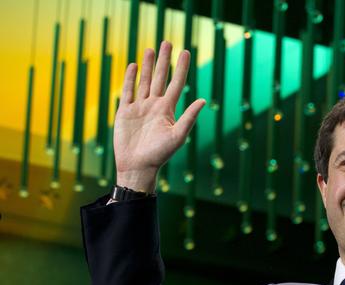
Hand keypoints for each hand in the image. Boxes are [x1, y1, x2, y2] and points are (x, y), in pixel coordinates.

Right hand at [113, 41, 205, 191]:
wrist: (138, 166)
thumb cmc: (160, 155)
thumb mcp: (177, 136)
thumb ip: (189, 118)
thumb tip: (203, 101)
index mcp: (168, 110)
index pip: (176, 83)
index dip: (181, 68)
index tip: (185, 52)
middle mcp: (155, 106)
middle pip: (160, 78)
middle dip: (163, 61)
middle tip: (167, 42)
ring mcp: (140, 108)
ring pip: (144, 81)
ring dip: (147, 66)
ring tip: (150, 49)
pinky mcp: (125, 112)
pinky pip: (127, 92)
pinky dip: (130, 79)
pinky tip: (133, 67)